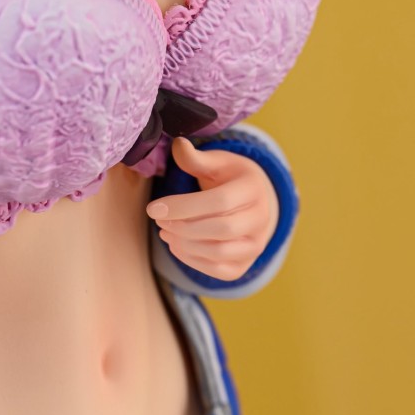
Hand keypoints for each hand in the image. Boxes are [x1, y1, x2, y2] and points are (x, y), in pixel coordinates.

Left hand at [145, 136, 278, 280]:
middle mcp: (262, 219)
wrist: (255, 202)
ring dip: (185, 245)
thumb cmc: (230, 178)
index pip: (219, 202)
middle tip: (158, 220)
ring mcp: (256, 245)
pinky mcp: (246, 264)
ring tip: (165, 232)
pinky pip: (220, 271)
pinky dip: (194, 261)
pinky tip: (176, 245)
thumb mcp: (216, 162)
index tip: (153, 208)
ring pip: (220, 252)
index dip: (183, 206)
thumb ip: (195, 158)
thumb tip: (178, 144)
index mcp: (253, 189)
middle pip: (221, 229)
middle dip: (183, 226)